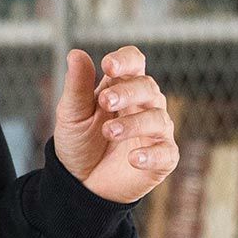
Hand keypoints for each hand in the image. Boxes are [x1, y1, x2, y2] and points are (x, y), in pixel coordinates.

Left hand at [52, 45, 178, 204]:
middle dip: (127, 92)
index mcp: (123, 87)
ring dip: (134, 123)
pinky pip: (165, 153)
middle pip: (147, 87)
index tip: (108, 66)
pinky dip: (151, 155)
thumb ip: (77, 86)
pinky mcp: (162, 159)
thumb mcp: (72, 114)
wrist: (79, 183)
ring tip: (108, 132)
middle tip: (105, 101)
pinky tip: (132, 159)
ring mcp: (156, 132)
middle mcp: (145, 105)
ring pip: (157, 118)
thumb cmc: (79, 142)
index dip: (125, 61)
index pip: (135, 63)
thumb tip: (75, 54)